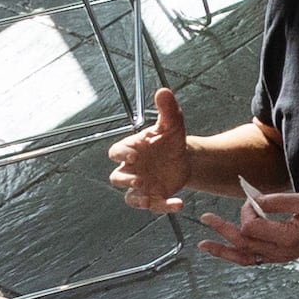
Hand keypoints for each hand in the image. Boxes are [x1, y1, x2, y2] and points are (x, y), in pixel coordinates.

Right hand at [108, 86, 195, 211]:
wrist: (182, 157)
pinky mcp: (153, 196)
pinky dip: (164, 207)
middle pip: (117, 178)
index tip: (132, 156)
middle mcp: (131, 169)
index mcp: (131, 149)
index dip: (121, 154)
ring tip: (149, 199)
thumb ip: (167, 109)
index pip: (116, 152)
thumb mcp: (172, 124)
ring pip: (130, 197)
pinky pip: (154, 205)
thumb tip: (164, 91)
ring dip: (138, 199)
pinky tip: (179, 204)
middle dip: (125, 180)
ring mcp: (140, 185)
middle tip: (139, 180)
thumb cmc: (169, 139)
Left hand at [201, 188, 298, 268]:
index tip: (253, 197)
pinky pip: (253, 260)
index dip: (246, 210)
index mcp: (288, 237)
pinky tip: (225, 251)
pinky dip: (236, 256)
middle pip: (243, 241)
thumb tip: (256, 201)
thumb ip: (281, 201)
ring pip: (244, 256)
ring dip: (223, 249)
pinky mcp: (280, 257)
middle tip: (205, 217)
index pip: (252, 226)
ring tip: (204, 245)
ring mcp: (280, 256)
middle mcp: (281, 251)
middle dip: (223, 229)